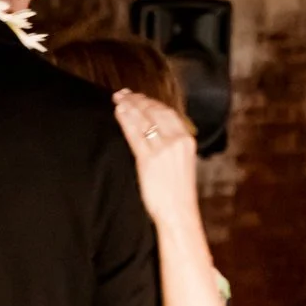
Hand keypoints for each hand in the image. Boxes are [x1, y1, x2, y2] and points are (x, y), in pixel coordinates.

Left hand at [115, 91, 200, 227]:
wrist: (178, 211)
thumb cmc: (177, 191)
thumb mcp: (182, 162)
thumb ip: (173, 145)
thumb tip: (157, 131)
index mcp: (187, 139)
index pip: (168, 112)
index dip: (151, 102)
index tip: (139, 96)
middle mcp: (177, 140)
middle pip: (155, 112)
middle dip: (138, 100)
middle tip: (123, 94)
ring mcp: (163, 149)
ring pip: (144, 120)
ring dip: (129, 106)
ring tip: (118, 99)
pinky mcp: (149, 160)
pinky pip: (135, 134)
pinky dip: (126, 120)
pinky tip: (119, 113)